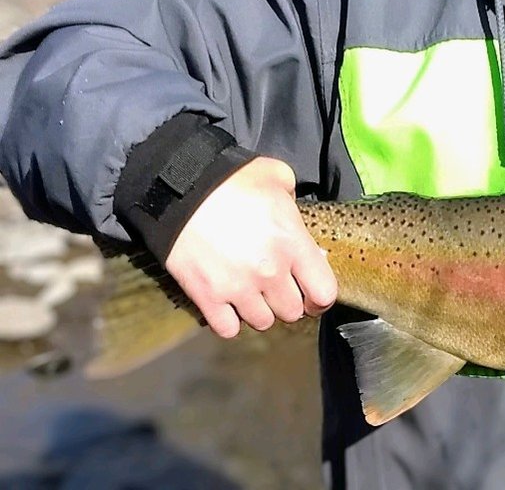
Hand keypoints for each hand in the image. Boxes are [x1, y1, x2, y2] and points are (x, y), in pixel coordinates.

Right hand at [164, 156, 337, 337]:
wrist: (180, 189)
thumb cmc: (232, 178)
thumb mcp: (278, 177)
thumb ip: (295, 202)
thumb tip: (297, 225)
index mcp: (292, 243)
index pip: (324, 293)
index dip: (321, 298)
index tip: (314, 295)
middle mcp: (270, 272)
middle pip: (292, 312)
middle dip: (289, 301)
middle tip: (278, 288)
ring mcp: (237, 288)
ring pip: (262, 322)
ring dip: (260, 311)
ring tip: (253, 293)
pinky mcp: (207, 297)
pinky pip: (227, 328)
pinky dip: (230, 320)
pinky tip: (229, 303)